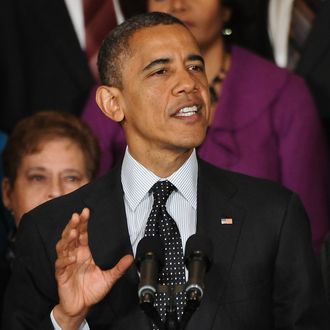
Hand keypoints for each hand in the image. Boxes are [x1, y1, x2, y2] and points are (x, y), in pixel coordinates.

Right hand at [53, 208, 133, 327]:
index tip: (86, 212)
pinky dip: (65, 260)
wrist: (82, 306)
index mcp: (85, 252)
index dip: (84, 223)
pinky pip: (60, 265)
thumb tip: (131, 257)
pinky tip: (71, 257)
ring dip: (67, 239)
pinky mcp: (61, 275)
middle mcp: (75, 255)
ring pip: (63, 247)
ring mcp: (67, 264)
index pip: (83, 234)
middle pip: (71, 236)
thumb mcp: (109, 278)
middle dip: (73, 225)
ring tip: (73, 232)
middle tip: (77, 216)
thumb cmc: (92, 290)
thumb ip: (119, 268)